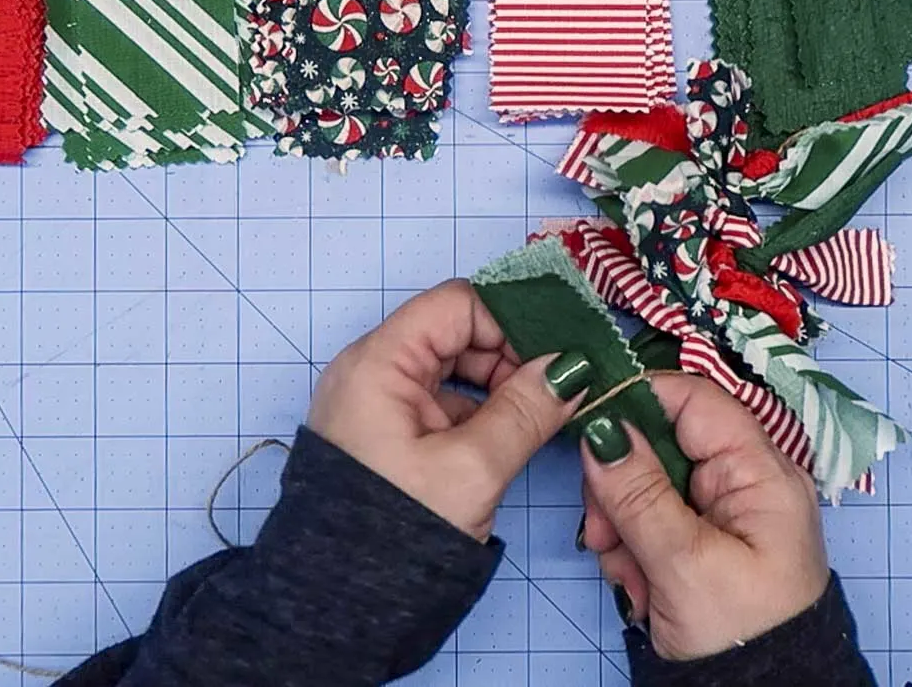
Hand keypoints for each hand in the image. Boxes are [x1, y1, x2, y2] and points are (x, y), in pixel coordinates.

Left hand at [308, 280, 591, 541]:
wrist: (340, 605)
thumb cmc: (395, 533)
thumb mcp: (472, 469)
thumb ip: (526, 410)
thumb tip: (572, 368)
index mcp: (380, 363)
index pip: (457, 305)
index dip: (512, 321)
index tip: (558, 354)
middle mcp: (375, 371)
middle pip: (457, 333)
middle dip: (511, 356)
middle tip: (560, 390)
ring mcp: (380, 402)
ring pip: (455, 369)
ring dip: (500, 387)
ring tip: (542, 417)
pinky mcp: (389, 432)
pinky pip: (443, 402)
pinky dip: (481, 412)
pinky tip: (513, 436)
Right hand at [580, 374, 829, 660]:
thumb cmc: (741, 632)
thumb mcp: (683, 563)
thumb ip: (637, 493)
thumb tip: (598, 426)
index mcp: (759, 471)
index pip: (693, 400)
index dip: (638, 399)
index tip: (585, 421)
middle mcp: (741, 478)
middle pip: (659, 439)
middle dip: (620, 481)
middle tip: (600, 529)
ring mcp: (719, 507)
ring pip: (644, 479)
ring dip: (619, 521)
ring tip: (624, 570)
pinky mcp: (699, 534)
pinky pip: (648, 513)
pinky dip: (630, 542)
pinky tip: (636, 581)